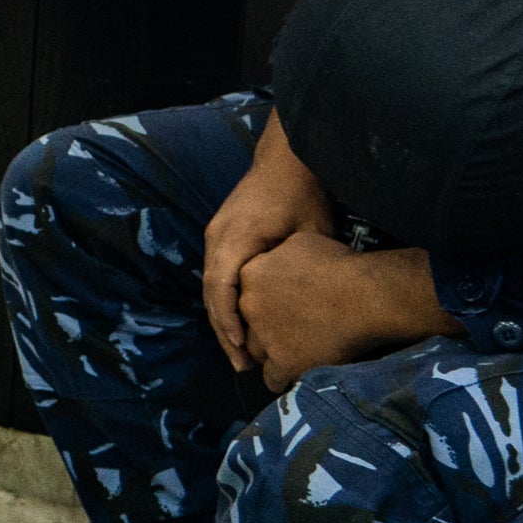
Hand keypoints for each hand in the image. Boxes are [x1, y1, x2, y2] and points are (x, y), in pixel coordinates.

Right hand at [202, 118, 335, 371]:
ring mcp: (216, 234)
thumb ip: (302, 270)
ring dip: (223, 318)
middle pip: (211, 292)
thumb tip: (309, 311)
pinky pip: (219, 273)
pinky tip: (241, 320)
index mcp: (235, 237)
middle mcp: (217, 237)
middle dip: (224, 330)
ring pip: (212, 285)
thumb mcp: (311, 233)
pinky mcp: (223, 233)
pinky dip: (227, 300)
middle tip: (241, 366)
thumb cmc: (302, 192)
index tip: (243, 350)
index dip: (229, 322)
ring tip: (240, 352)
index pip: (221, 287)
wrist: (286, 156)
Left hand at [234, 235, 451, 392]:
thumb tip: (276, 259)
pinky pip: (272, 378)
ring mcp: (264, 336)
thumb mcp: (300, 243)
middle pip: (248, 322)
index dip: (264, 299)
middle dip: (265, 325)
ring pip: (257, 351)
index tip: (281, 305)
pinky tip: (296, 371)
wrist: (365, 296)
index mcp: (251, 273)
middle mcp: (250, 305)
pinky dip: (283, 376)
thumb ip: (278, 255)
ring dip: (272, 352)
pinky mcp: (283, 363)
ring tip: (294, 350)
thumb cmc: (339, 265)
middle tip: (290, 328)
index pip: (247, 292)